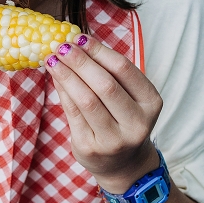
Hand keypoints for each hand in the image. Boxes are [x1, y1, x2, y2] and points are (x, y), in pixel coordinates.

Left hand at [45, 35, 162, 191]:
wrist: (122, 164)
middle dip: (80, 62)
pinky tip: (55, 77)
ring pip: (86, 100)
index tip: (80, 38)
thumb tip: (76, 43)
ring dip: (66, 75)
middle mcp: (136, 124)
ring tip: (52, 59)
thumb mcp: (129, 97)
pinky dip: (62, 91)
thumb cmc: (123, 120)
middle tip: (62, 46)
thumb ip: (109, 73)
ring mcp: (114, 140)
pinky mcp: (90, 148)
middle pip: (105, 85)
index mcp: (151, 103)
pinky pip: (72, 113)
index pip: (123, 69)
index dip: (99, 51)